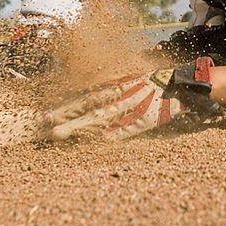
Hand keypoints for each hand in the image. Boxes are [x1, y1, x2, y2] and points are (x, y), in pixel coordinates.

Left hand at [40, 57, 223, 140]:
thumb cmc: (153, 85)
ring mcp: (129, 108)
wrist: (180, 84)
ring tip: (59, 134)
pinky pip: (124, 129)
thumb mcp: (130, 84)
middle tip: (44, 124)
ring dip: (78, 126)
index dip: (66, 107)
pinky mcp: (144, 119)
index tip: (47, 115)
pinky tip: (96, 142)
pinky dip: (111, 135)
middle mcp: (118, 96)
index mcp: (114, 88)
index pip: (85, 98)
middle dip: (65, 115)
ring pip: (99, 118)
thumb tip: (96, 101)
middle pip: (86, 106)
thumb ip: (114, 92)